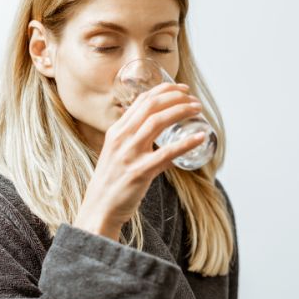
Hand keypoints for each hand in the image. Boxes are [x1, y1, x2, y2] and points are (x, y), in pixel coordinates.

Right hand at [73, 82, 204, 239]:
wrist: (99, 208)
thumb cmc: (112, 181)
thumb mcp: (117, 152)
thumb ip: (133, 138)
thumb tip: (159, 129)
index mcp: (116, 130)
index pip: (142, 101)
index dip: (164, 90)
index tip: (182, 89)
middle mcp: (121, 138)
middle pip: (151, 106)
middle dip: (176, 97)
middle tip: (194, 100)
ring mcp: (129, 154)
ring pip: (158, 122)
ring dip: (181, 112)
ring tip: (197, 111)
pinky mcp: (139, 172)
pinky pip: (166, 153)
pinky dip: (185, 143)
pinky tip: (199, 138)